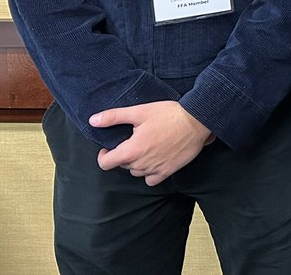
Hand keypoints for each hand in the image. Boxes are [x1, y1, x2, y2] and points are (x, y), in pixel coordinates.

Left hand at [90, 101, 212, 185]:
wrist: (197, 121)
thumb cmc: (169, 115)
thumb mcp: (140, 111)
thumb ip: (114, 117)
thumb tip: (93, 120)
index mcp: (131, 150)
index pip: (105, 163)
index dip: (104, 155)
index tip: (109, 148)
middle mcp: (141, 163)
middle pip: (123, 165)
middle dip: (124, 154)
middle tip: (134, 140)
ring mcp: (155, 169)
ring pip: (136, 171)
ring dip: (137, 162)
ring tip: (147, 147)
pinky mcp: (168, 172)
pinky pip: (151, 179)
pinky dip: (149, 172)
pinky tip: (155, 159)